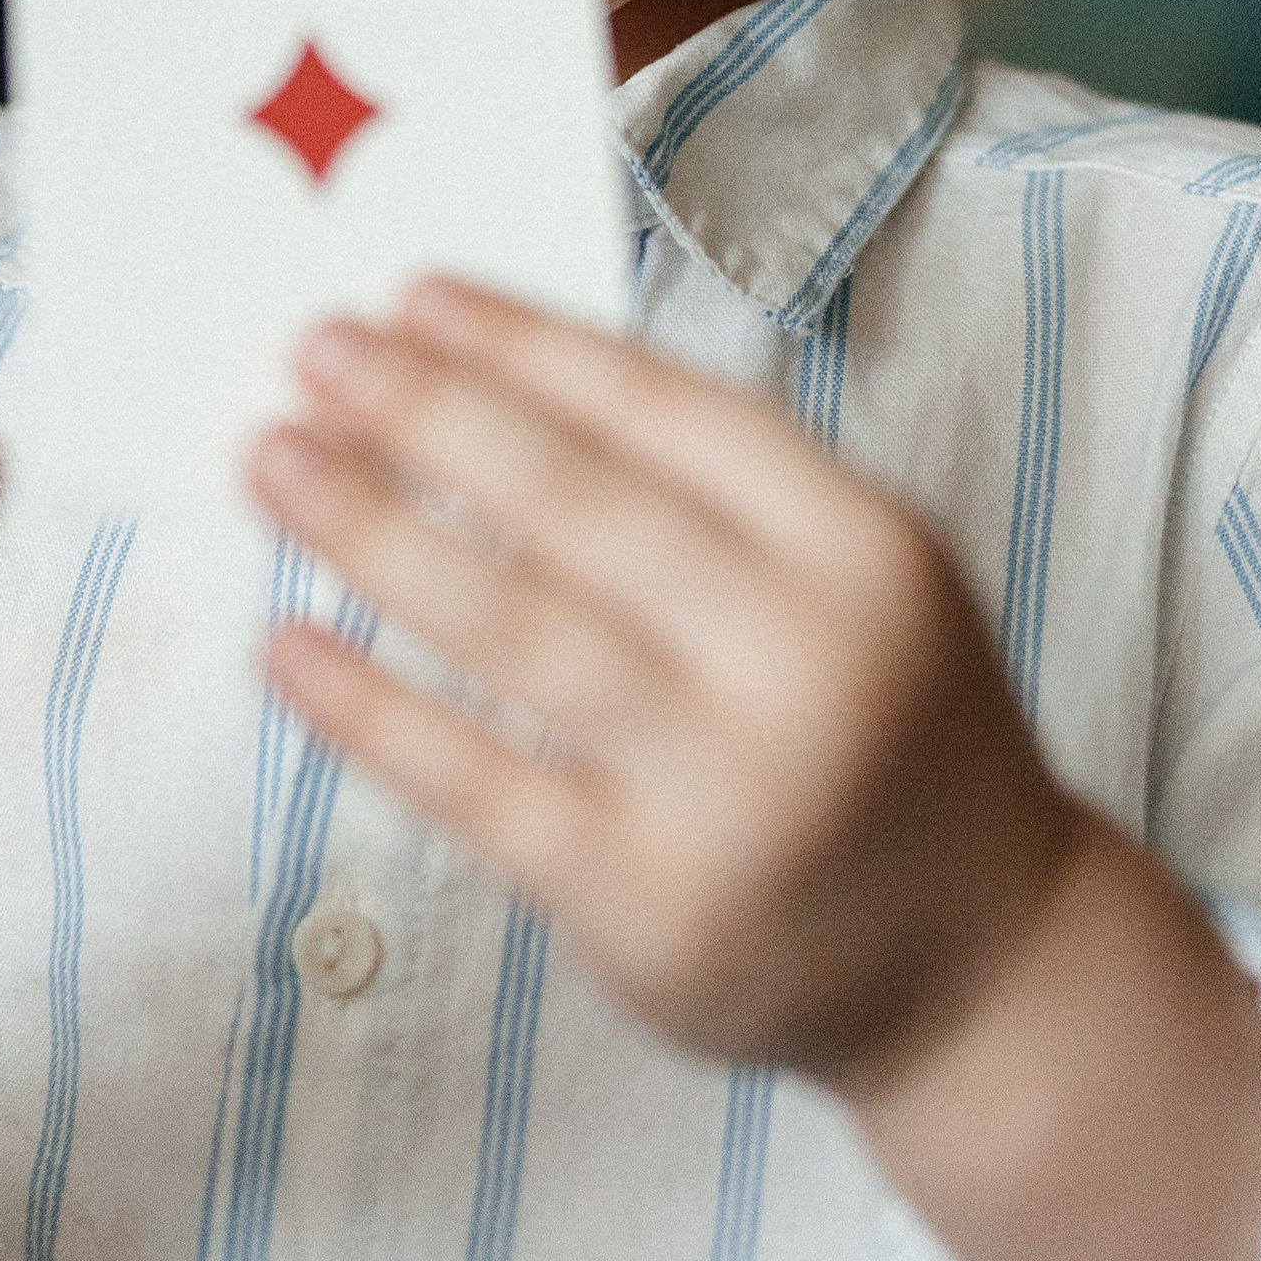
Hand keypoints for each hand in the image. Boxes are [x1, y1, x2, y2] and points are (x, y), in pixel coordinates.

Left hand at [248, 281, 1077, 1093]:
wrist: (986, 964)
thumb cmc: (887, 736)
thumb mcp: (861, 582)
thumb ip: (716, 498)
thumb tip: (486, 391)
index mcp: (864, 551)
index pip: (670, 412)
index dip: (528, 346)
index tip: (414, 296)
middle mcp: (806, 661)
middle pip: (577, 504)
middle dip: (427, 411)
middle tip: (314, 351)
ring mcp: (726, 791)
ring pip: (512, 630)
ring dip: (371, 529)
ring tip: (274, 460)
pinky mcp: (644, 903)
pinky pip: (473, 785)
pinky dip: (367, 708)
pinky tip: (287, 644)